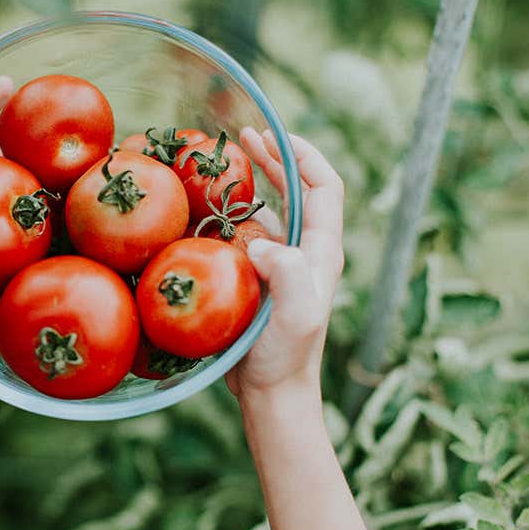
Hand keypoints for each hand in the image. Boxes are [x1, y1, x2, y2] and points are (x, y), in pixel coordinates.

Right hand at [226, 129, 344, 401]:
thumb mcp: (295, 314)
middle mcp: (307, 252)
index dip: (304, 155)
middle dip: (273, 158)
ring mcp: (283, 266)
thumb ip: (288, 273)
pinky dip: (229, 216)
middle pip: (298, 189)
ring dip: (251, 183)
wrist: (272, 394)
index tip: (273, 134)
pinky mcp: (260, 280)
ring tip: (220, 166)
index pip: (324, 187)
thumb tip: (261, 241)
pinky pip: (247, 236)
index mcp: (322, 251)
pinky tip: (204, 213)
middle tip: (241, 136)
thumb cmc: (285, 356)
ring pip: (271, 210)